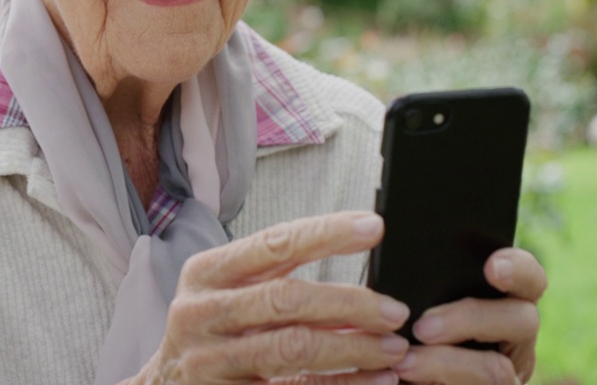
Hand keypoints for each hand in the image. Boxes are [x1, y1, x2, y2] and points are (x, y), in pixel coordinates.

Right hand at [133, 211, 410, 384]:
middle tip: (395, 311)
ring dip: (353, 347)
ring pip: (293, 348)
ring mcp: (209, 361)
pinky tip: (374, 380)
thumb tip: (353, 260)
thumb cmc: (209, 333)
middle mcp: (201, 313)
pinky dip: (342, 384)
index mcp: (204, 273)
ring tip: (393, 348)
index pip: (272, 244)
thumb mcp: (225, 292)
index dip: (325, 233)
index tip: (373, 227)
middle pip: (286, 299)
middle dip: (349, 302)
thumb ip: (274, 277)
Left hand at [392, 248, 545, 384]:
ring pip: (498, 369)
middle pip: (523, 320)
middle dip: (470, 320)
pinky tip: (402, 378)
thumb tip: (394, 244)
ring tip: (404, 361)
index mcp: (499, 303)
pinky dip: (437, 384)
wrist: (388, 378)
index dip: (518, 268)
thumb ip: (417, 286)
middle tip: (422, 327)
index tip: (492, 266)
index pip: (529, 278)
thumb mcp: (407, 306)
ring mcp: (508, 376)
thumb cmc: (396, 337)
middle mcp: (513, 340)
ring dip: (446, 363)